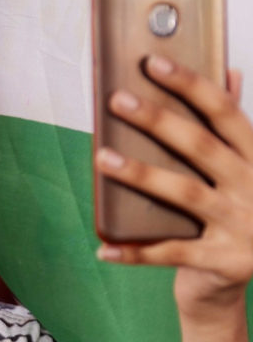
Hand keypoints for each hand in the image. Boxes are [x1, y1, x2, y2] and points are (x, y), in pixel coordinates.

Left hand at [95, 55, 252, 320]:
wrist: (238, 279)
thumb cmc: (234, 213)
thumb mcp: (243, 169)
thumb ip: (232, 128)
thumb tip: (228, 70)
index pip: (225, 112)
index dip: (191, 85)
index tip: (154, 62)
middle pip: (201, 147)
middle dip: (157, 120)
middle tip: (116, 100)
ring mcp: (243, 226)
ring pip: (185, 194)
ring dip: (140, 174)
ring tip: (102, 158)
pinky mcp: (226, 262)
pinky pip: (172, 253)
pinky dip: (135, 252)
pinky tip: (103, 247)